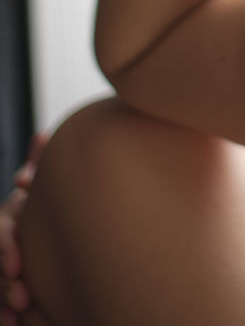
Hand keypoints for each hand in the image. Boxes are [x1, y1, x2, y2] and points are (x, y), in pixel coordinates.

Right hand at [1, 133, 50, 325]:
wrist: (36, 236)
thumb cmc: (35, 208)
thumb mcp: (37, 189)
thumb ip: (37, 165)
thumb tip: (43, 135)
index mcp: (6, 220)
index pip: (0, 232)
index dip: (6, 249)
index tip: (19, 267)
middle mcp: (0, 239)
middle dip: (4, 283)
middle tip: (23, 297)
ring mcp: (0, 263)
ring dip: (2, 302)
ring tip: (17, 317)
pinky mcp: (2, 287)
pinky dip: (2, 315)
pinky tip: (12, 324)